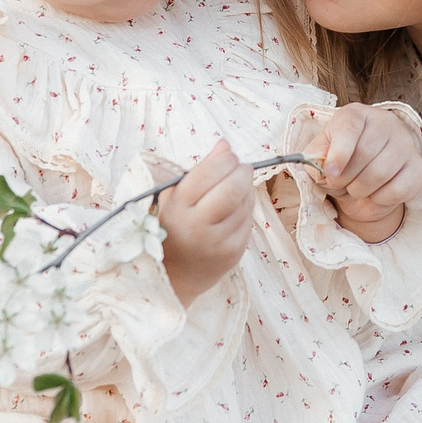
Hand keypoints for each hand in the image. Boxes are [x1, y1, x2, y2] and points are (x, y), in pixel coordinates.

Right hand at [157, 141, 253, 303]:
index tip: (228, 156)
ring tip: (236, 189)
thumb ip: (199, 170)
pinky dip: (246, 209)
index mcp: (177, 208)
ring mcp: (217, 242)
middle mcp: (197, 226)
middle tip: (241, 168)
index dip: (224, 160)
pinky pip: (248, 221)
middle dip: (242, 172)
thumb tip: (225, 145)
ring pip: (245, 204)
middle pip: (233, 188)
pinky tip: (236, 209)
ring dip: (246, 190)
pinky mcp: (233, 254)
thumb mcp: (173, 197)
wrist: (174, 277)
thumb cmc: (172, 228)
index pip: (207, 174)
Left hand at [317, 104, 421, 242]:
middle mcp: (384, 123)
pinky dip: (380, 199)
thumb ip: (313, 159)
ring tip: (355, 189)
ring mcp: (405, 144)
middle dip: (346, 178)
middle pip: (365, 152)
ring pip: (381, 172)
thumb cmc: (339, 166)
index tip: (330, 173)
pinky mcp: (418, 168)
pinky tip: (375, 194)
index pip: (350, 127)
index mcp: (356, 115)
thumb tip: (320, 164)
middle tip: (339, 184)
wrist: (362, 187)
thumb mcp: (318, 159)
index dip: (339, 152)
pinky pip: (398, 189)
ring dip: (361, 190)